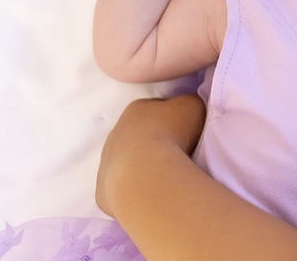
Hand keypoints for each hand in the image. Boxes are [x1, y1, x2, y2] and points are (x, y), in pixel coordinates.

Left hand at [96, 95, 206, 218]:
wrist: (147, 176)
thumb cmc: (172, 135)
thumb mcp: (193, 106)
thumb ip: (189, 103)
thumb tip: (187, 110)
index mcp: (137, 109)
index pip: (156, 109)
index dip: (173, 118)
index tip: (187, 130)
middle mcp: (116, 133)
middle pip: (140, 135)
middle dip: (156, 142)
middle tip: (179, 154)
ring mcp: (106, 162)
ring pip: (128, 161)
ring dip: (144, 166)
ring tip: (166, 177)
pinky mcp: (104, 190)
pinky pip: (123, 187)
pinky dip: (135, 189)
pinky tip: (151, 193)